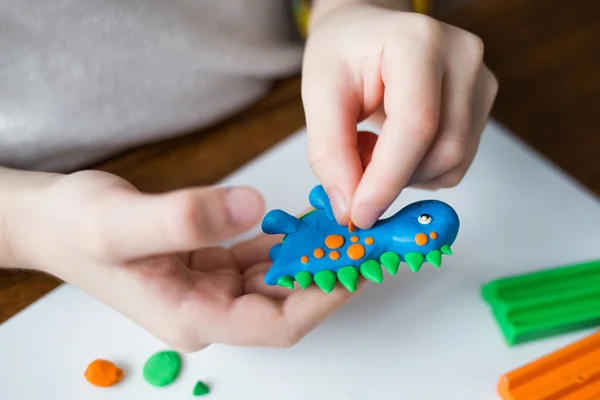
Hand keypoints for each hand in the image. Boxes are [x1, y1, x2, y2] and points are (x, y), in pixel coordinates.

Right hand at [6, 171, 358, 350]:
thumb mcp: (119, 223)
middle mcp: (208, 310)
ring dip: (310, 256)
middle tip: (364, 239)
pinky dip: (285, 242)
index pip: (275, 323)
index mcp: (192, 316)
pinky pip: (259, 259)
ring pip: (276, 280)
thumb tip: (251, 207)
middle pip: (284, 303)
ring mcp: (209, 289)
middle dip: (326, 274)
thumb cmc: (75, 227)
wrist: (51, 220)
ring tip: (344, 227)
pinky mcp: (209, 266)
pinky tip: (306, 221)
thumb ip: (184, 218)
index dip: (321, 298)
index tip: (356, 264)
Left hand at [302, 1, 497, 227]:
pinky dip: (419, 169)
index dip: (387, 179)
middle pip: (444, 150)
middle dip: (393, 179)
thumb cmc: (342, 53)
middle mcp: (462, 58)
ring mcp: (480, 81)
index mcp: (418, 42)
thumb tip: (348, 209)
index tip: (359, 216)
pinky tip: (393, 146)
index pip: (417, 125)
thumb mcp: (319, 93)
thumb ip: (329, 152)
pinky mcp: (482, 104)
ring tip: (370, 147)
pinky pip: (456, 161)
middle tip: (352, 170)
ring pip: (454, 162)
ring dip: (405, 175)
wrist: (367, 29)